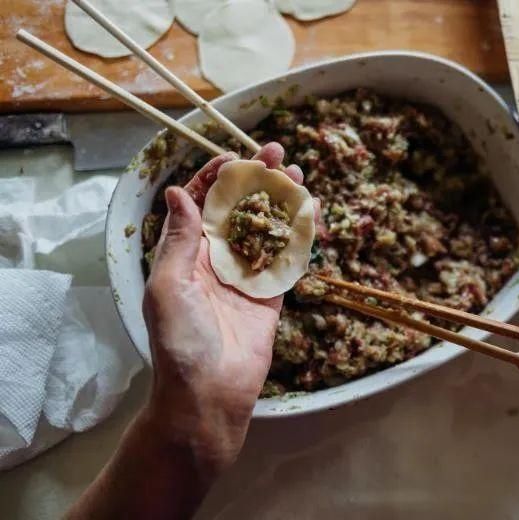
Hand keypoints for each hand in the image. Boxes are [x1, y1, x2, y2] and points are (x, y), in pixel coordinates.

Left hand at [68, 144, 314, 518]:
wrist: (208, 394)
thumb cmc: (179, 342)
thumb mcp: (168, 285)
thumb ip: (180, 239)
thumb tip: (179, 191)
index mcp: (186, 254)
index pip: (201, 205)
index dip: (216, 177)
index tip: (235, 156)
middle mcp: (216, 261)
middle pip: (239, 211)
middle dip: (257, 181)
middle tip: (278, 154)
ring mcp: (246, 278)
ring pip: (267, 229)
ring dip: (282, 202)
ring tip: (299, 176)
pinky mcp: (271, 296)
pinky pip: (287, 260)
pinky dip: (299, 236)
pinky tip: (311, 214)